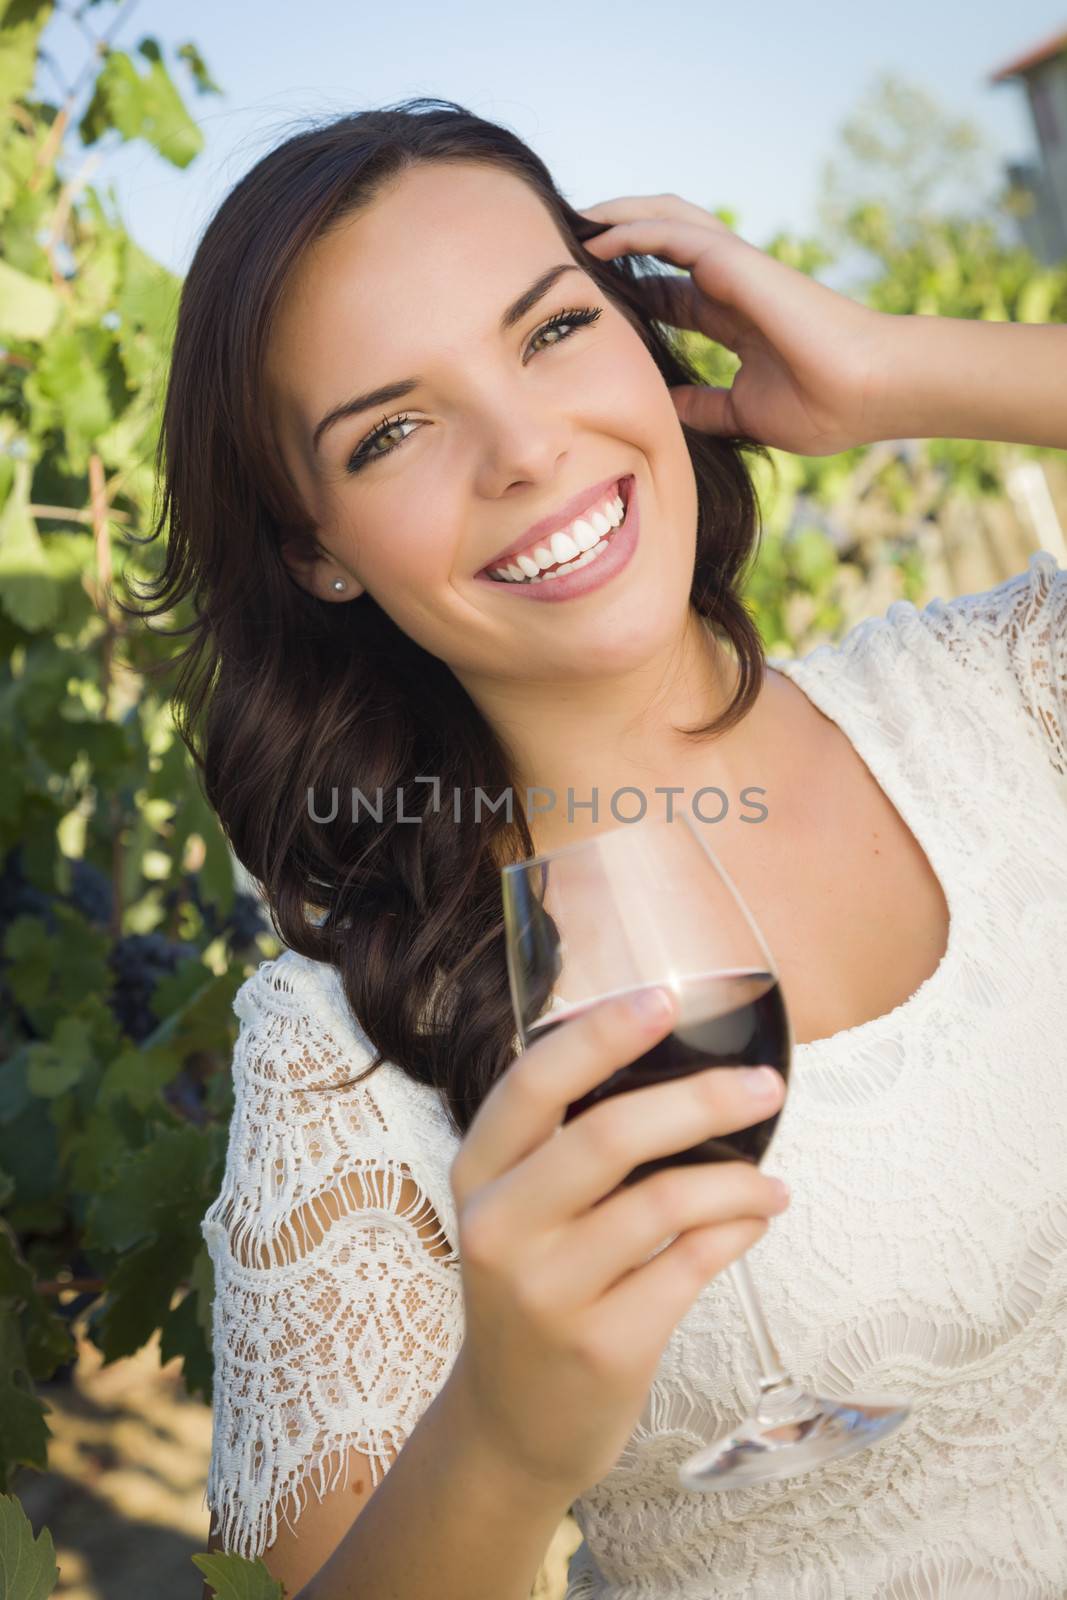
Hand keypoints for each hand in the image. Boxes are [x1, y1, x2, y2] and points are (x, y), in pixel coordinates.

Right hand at [447, 985, 788, 1498]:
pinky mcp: (602, 1348)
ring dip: (738, 1180)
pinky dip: (738, 1231)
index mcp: (478, 1173)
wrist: (514, 1425)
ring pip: (663, 1204)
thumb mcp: (518, 1209)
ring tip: (772, 1182)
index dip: (601, 1034)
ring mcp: (547, 1294)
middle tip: (767, 1086)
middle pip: (608, 1137)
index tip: (665, 996)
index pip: (533, 1082)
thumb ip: (565, 1141)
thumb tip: (679, 1058)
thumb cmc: (535, 1287)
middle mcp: (500, 1229)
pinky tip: (756, 1218)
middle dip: (703, 1100)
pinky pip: (691, 1267)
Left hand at [578, 192, 888, 456]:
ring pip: (664, 221)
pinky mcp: (736, 261)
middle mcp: (731, 285)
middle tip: (571, 249)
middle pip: (663, 244)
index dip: (629, 291)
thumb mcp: (744, 414)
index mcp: (734, 318)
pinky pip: (672, 233)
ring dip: (617, 218)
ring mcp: (734, 268)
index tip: (587, 301)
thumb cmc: (823, 407)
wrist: (867, 392)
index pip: (670, 295)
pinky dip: (632, 229)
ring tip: (575, 223)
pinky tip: (597, 238)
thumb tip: (663, 408)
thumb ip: (704, 406)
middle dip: (618, 240)